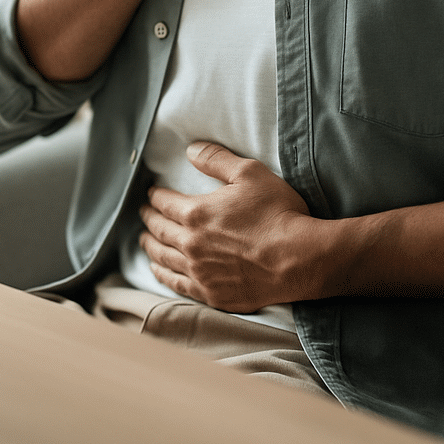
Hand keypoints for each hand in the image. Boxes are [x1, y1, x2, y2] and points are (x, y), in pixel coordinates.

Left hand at [138, 141, 333, 311]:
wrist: (299, 259)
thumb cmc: (278, 214)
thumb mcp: (250, 174)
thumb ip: (217, 160)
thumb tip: (191, 150)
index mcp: (196, 214)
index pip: (165, 203)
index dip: (156, 197)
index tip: (152, 194)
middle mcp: (191, 244)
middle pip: (160, 230)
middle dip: (149, 219)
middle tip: (144, 214)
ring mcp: (199, 271)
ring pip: (163, 258)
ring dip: (150, 247)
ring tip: (144, 241)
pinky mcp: (211, 293)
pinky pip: (177, 284)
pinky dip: (162, 275)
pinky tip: (158, 271)